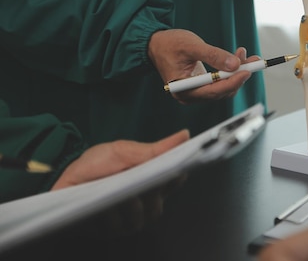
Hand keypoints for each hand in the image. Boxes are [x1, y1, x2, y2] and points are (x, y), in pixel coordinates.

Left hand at [52, 129, 189, 234]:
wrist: (65, 175)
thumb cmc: (98, 162)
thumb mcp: (126, 150)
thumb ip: (156, 148)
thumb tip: (185, 135)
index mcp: (150, 184)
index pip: (174, 184)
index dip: (177, 179)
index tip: (177, 171)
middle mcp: (141, 206)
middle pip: (157, 209)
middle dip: (152, 197)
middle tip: (146, 184)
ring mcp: (124, 220)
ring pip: (139, 221)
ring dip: (132, 207)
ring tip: (124, 196)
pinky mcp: (105, 230)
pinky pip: (115, 228)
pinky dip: (112, 216)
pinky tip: (106, 206)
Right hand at [147, 29, 257, 103]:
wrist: (156, 44)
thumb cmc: (169, 44)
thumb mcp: (192, 46)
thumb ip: (213, 55)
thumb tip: (234, 64)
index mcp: (183, 89)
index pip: (214, 91)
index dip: (233, 82)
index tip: (247, 71)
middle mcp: (190, 94)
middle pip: (222, 90)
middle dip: (238, 75)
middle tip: (252, 60)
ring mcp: (196, 91)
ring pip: (223, 86)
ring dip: (237, 71)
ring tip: (245, 55)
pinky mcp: (201, 85)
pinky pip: (220, 81)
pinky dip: (230, 71)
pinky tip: (238, 58)